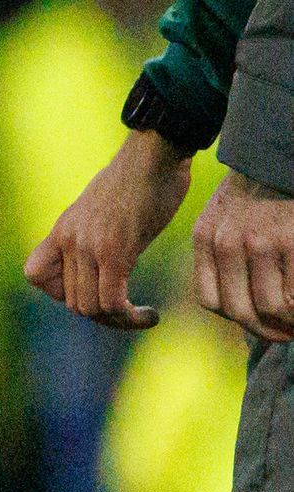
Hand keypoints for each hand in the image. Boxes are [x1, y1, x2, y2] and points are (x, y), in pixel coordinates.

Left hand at [30, 128, 197, 330]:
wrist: (153, 155)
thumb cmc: (139, 182)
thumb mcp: (103, 212)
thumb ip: (94, 237)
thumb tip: (104, 265)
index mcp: (62, 231)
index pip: (34, 275)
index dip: (60, 292)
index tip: (94, 289)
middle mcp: (69, 240)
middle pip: (71, 301)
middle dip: (100, 313)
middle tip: (129, 311)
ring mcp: (89, 246)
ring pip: (90, 307)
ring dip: (118, 320)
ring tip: (141, 314)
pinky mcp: (115, 250)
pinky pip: (111, 300)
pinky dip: (129, 316)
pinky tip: (148, 314)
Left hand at [198, 171, 293, 342]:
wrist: (281, 156)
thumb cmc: (261, 189)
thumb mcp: (226, 215)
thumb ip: (224, 251)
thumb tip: (238, 301)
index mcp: (206, 238)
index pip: (211, 300)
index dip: (237, 319)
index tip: (258, 323)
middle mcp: (226, 243)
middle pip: (238, 311)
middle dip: (265, 331)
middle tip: (286, 335)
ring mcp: (259, 244)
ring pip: (268, 308)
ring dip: (287, 325)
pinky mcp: (291, 242)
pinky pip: (293, 296)